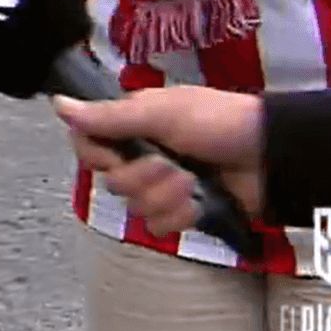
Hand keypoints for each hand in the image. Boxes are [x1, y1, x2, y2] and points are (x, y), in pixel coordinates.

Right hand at [53, 89, 266, 234]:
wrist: (272, 156)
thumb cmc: (220, 122)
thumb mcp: (162, 113)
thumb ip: (108, 116)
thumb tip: (58, 104)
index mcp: (133, 126)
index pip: (88, 145)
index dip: (97, 157)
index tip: (116, 154)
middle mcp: (142, 155)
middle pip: (112, 183)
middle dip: (143, 178)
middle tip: (171, 164)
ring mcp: (162, 185)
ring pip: (136, 208)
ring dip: (166, 197)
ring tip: (192, 183)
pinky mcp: (183, 210)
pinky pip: (160, 226)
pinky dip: (180, 216)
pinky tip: (197, 204)